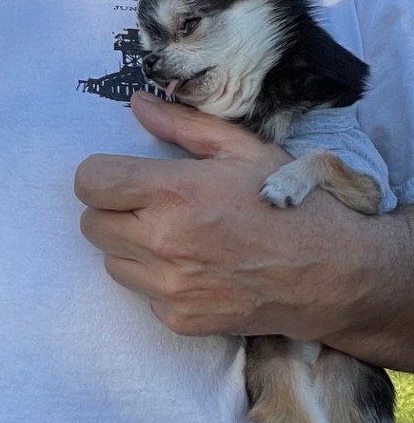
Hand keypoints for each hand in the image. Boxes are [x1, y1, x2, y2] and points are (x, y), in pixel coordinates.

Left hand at [73, 89, 398, 344]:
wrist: (334, 273)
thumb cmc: (290, 203)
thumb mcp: (243, 150)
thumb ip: (183, 126)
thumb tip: (137, 104)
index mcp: (174, 193)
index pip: (90, 183)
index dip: (102, 177)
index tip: (123, 178)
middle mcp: (163, 242)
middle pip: (91, 223)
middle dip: (114, 211)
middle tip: (152, 207)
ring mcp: (170, 286)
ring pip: (111, 261)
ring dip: (131, 247)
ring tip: (176, 237)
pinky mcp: (179, 318)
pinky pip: (142, 294)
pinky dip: (159, 281)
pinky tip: (196, 268)